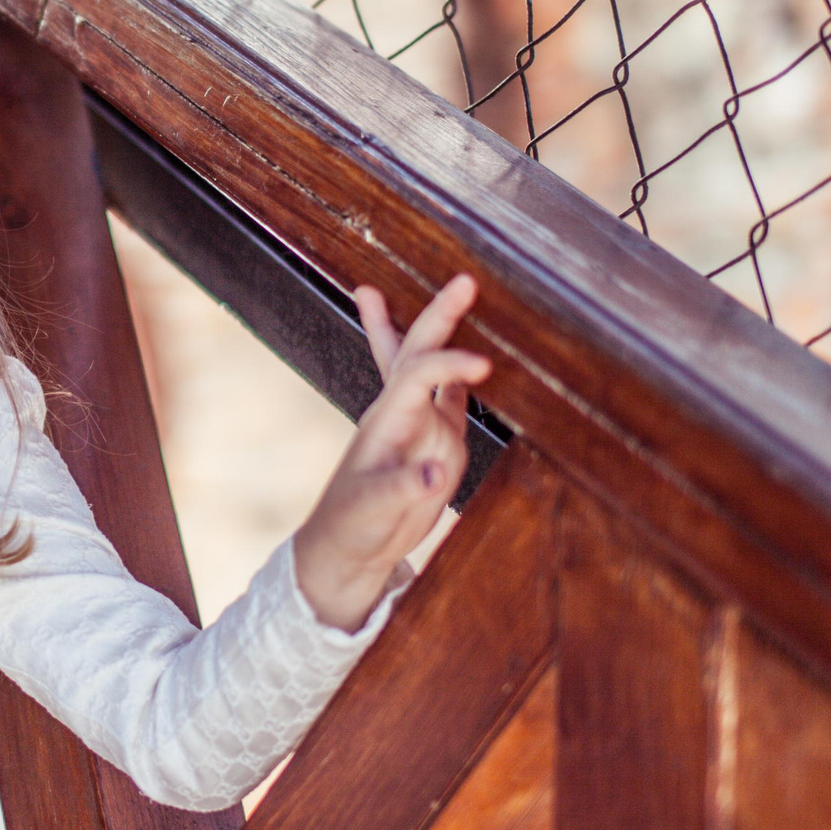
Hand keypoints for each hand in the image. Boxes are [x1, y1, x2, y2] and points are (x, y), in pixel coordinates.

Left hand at [292, 274, 491, 629]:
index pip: (418, 375)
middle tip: (464, 279)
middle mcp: (404, 414)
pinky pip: (455, 402)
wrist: (348, 549)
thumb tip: (433, 475)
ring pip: (434, 368)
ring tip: (457, 290)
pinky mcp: (439, 447)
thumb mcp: (372, 509)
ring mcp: (423, 428)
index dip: (448, 364)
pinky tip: (479, 357)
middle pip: (420, 352)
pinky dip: (464, 377)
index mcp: (385, 419)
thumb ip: (401, 490)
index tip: (482, 366)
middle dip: (440, 315)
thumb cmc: (351, 526)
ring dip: (443, 331)